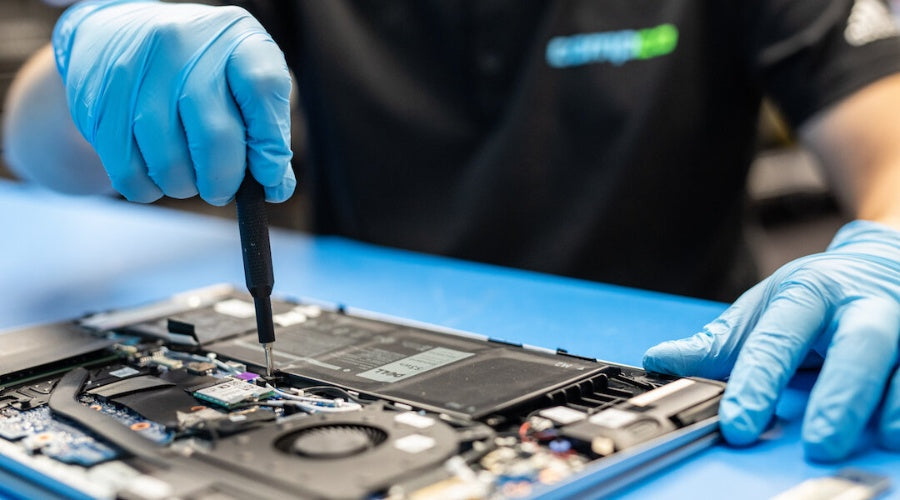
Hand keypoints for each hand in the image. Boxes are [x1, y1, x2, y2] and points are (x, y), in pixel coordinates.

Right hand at [52, 0, 293, 204]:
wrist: (116, 36)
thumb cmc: (200, 70)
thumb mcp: (242, 79)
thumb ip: (267, 128)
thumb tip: (276, 188)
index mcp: (233, 36)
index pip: (263, 89)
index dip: (271, 144)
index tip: (270, 176)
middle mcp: (183, 44)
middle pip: (215, 136)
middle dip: (226, 181)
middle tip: (224, 190)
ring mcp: (137, 72)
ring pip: (170, 163)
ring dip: (186, 187)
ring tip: (191, 179)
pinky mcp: (100, 103)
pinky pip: (130, 174)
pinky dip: (150, 190)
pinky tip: (158, 177)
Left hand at [643, 220, 899, 460]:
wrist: (880, 261)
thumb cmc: (817, 295)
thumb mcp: (764, 310)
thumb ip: (717, 344)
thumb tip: (660, 361)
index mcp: (810, 294)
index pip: (778, 341)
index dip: (756, 383)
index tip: (738, 424)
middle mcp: (863, 307)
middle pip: (859, 347)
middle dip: (841, 395)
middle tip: (820, 442)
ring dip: (894, 403)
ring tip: (881, 438)